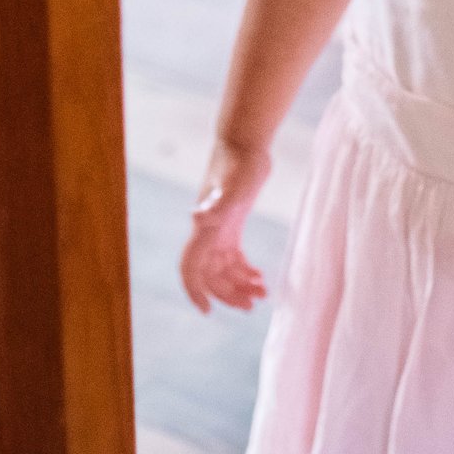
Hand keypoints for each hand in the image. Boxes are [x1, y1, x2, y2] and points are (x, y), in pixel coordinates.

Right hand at [181, 146, 269, 313]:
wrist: (245, 141)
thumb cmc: (241, 162)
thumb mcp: (234, 185)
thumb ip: (218, 203)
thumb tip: (198, 217)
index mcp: (205, 229)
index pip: (191, 268)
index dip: (195, 291)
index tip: (207, 311)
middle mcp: (208, 231)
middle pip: (211, 275)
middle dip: (228, 294)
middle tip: (252, 305)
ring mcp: (219, 227)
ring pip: (223, 268)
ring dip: (239, 284)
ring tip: (263, 292)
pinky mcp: (232, 222)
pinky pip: (233, 256)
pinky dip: (244, 269)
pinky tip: (260, 275)